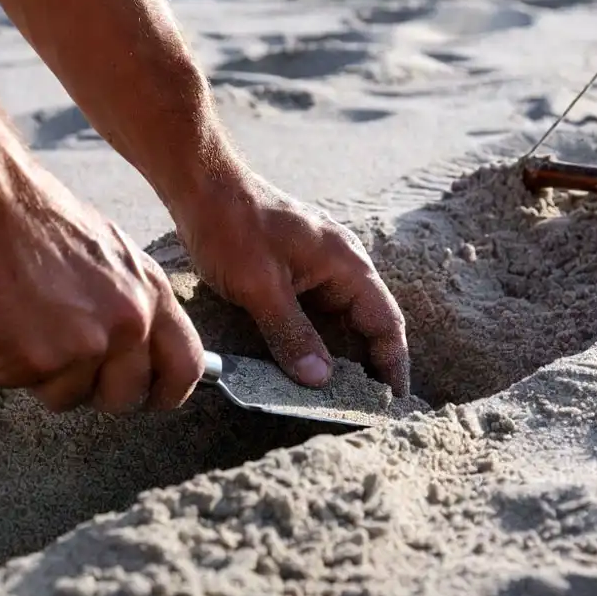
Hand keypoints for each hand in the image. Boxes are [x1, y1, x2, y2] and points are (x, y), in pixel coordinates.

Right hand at [0, 169, 203, 413]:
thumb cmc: (44, 223)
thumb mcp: (116, 258)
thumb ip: (135, 305)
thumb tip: (144, 348)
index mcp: (153, 296)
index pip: (186, 366)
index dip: (168, 391)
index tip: (151, 397)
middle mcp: (127, 326)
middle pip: (124, 397)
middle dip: (94, 390)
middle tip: (65, 359)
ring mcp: (81, 347)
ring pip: (66, 397)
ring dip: (42, 374)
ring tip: (24, 322)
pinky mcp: (32, 361)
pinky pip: (18, 384)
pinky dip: (0, 361)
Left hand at [170, 168, 409, 396]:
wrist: (203, 185)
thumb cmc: (233, 226)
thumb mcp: (261, 286)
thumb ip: (293, 334)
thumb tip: (321, 381)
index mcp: (348, 264)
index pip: (386, 323)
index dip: (393, 364)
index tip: (392, 404)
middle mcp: (343, 265)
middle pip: (370, 324)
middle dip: (371, 366)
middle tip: (366, 410)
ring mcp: (321, 266)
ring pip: (343, 320)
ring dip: (344, 356)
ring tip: (340, 398)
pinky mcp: (298, 270)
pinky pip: (321, 312)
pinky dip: (321, 341)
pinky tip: (308, 365)